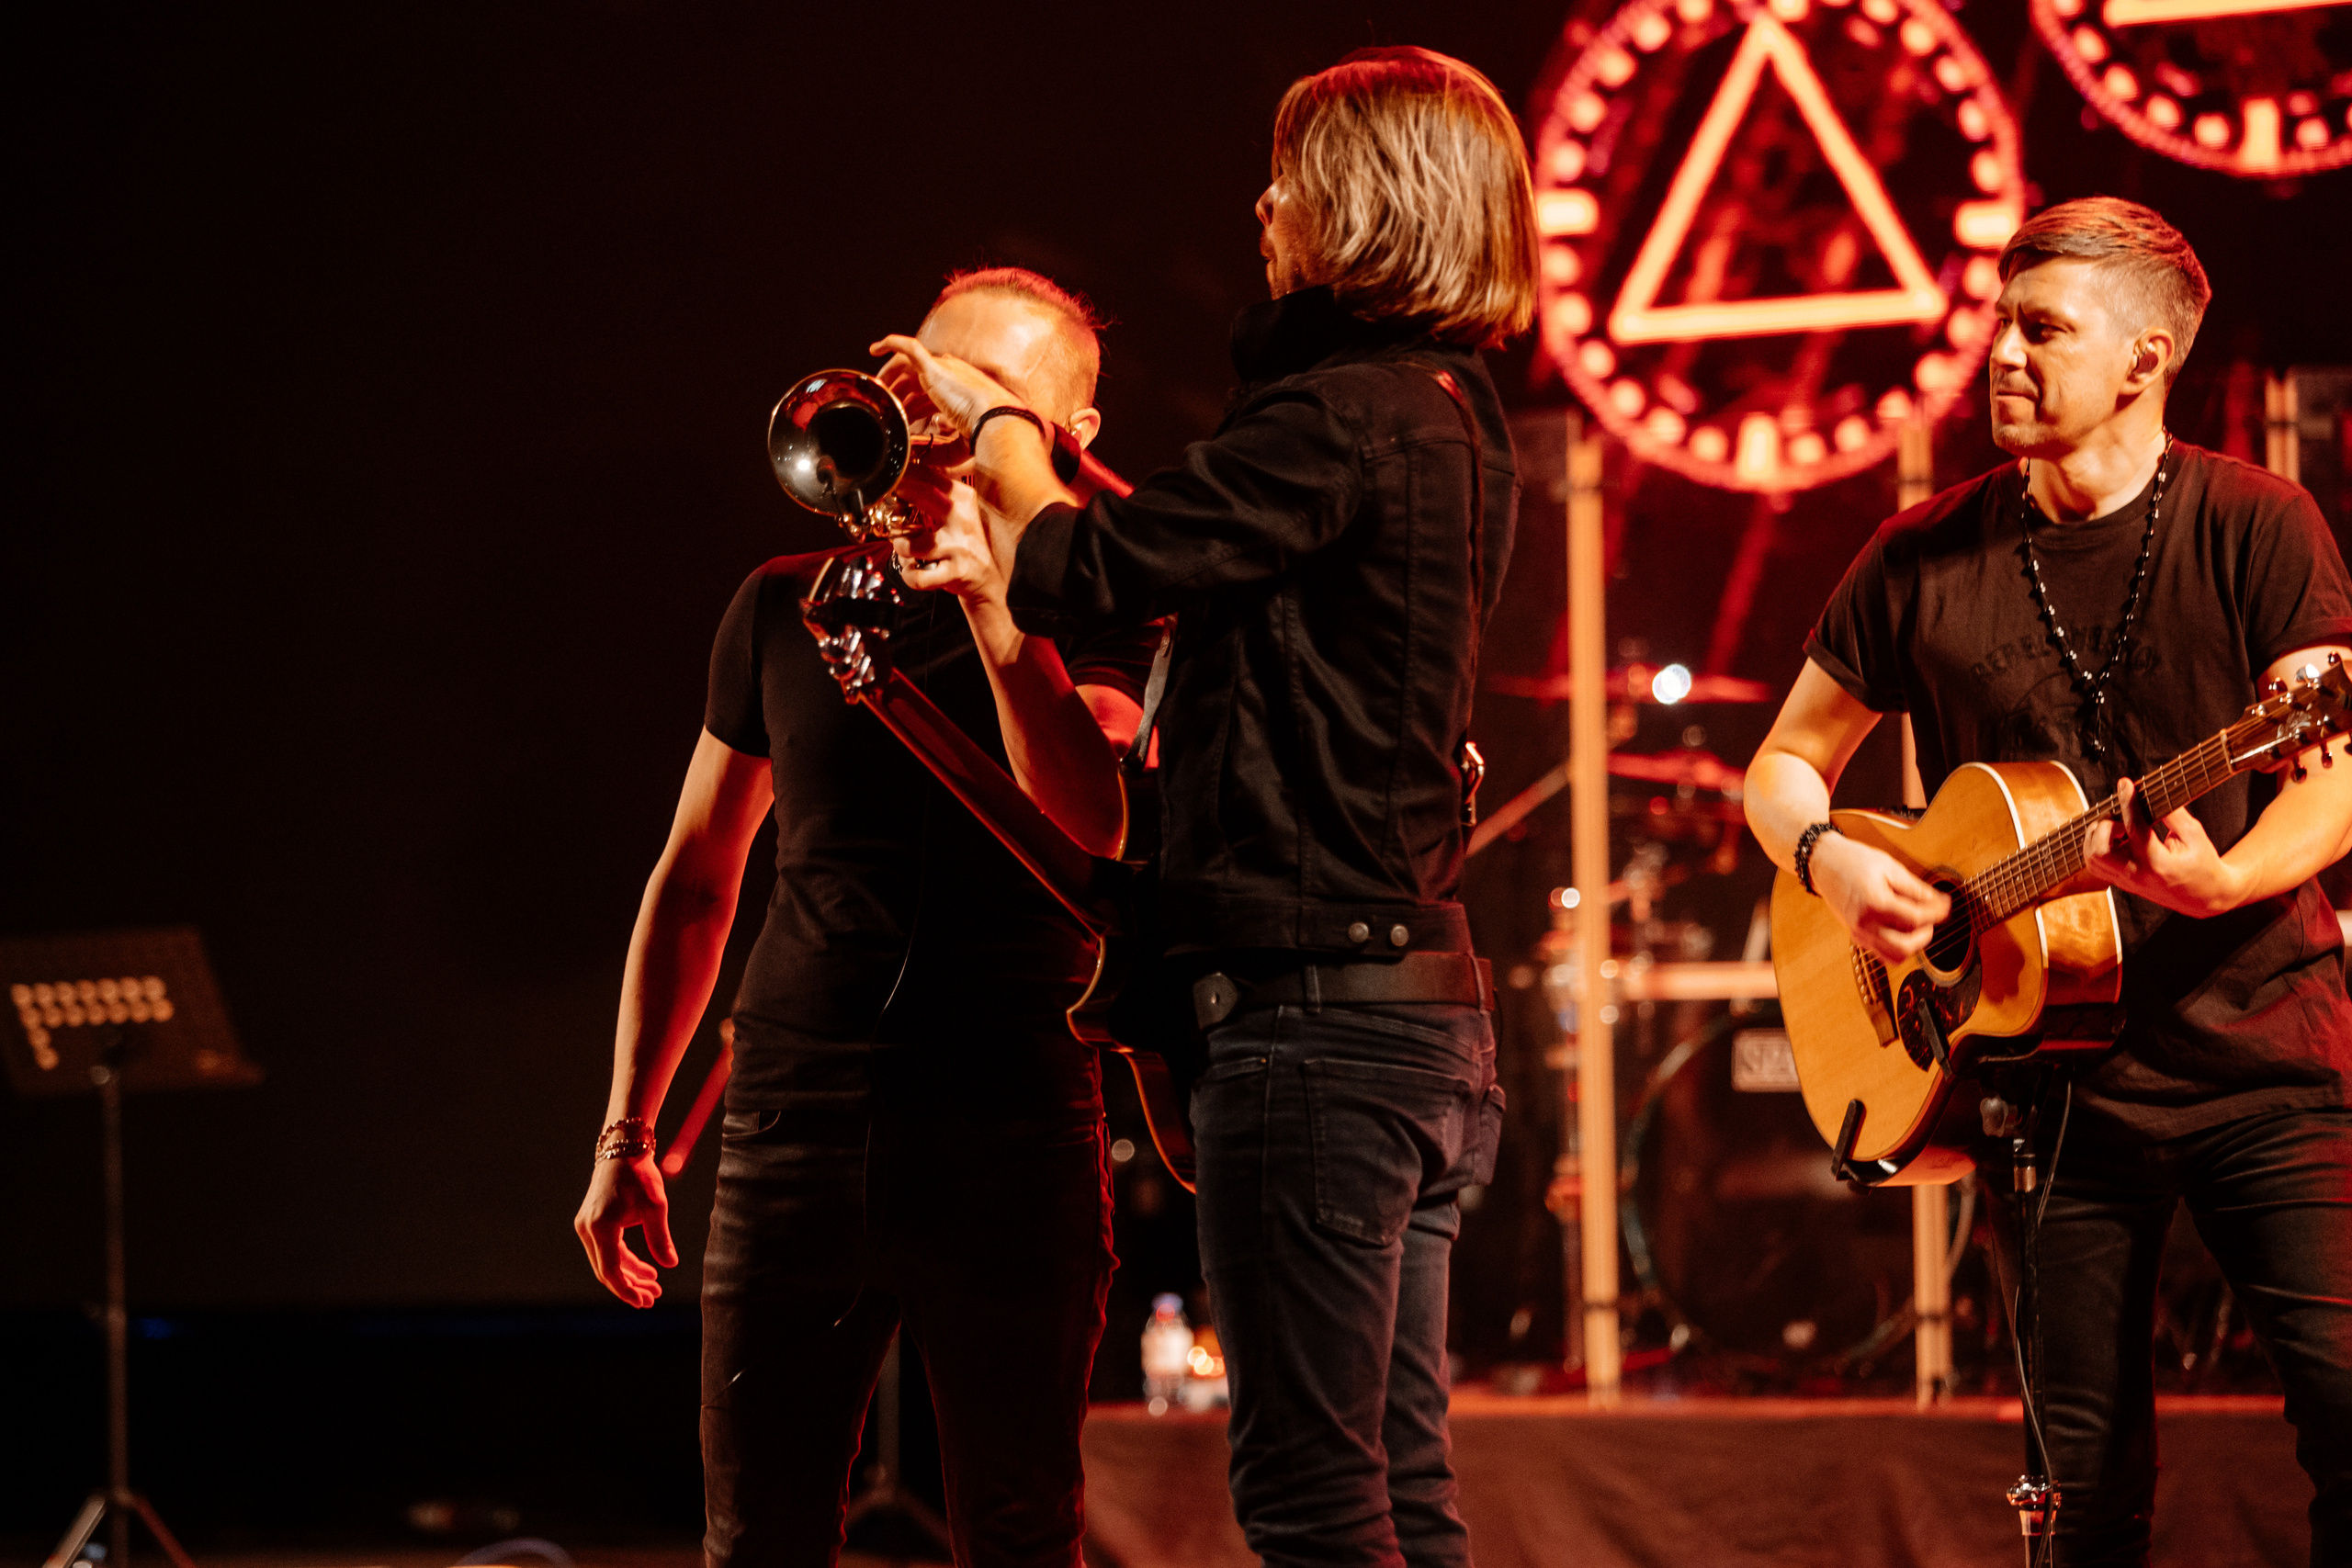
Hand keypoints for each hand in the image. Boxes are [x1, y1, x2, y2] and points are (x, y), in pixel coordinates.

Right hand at [574, 1155, 677, 1308]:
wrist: (623, 1151)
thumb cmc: (640, 1176)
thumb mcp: (655, 1207)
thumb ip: (660, 1238)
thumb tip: (670, 1265)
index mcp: (601, 1227)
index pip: (611, 1270)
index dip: (627, 1290)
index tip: (644, 1302)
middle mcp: (587, 1229)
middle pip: (606, 1270)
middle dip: (630, 1286)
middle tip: (653, 1298)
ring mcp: (586, 1226)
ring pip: (606, 1262)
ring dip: (628, 1275)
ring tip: (653, 1285)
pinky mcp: (590, 1223)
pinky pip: (606, 1250)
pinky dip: (624, 1261)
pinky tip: (645, 1269)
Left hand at [870, 334, 1026, 445]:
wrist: (995, 420)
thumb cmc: (984, 434)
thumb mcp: (959, 446)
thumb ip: (941, 450)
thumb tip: (921, 457)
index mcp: (962, 390)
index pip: (932, 391)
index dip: (914, 403)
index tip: (904, 417)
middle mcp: (954, 375)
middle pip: (918, 377)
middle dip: (899, 389)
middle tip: (884, 403)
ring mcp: (944, 368)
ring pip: (908, 364)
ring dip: (891, 375)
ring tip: (877, 387)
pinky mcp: (934, 366)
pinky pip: (908, 347)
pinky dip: (892, 343)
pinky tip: (875, 349)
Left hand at [891, 474, 1010, 602]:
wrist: (987, 577)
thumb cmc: (962, 542)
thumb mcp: (956, 512)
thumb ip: (933, 494)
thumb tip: (899, 481)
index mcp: (962, 498)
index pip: (928, 474)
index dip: (903, 476)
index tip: (890, 481)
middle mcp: (961, 517)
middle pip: (922, 493)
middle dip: (899, 495)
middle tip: (889, 505)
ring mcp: (958, 546)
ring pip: (911, 543)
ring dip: (901, 546)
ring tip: (904, 548)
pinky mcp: (954, 572)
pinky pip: (917, 576)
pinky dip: (909, 575)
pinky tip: (913, 569)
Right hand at [1809, 832, 1951, 963]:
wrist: (1824, 864)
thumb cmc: (1854, 861)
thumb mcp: (1889, 867)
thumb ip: (1915, 888)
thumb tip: (1938, 902)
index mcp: (1874, 903)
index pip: (1915, 918)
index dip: (1937, 913)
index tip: (1946, 905)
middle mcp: (1864, 923)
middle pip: (1906, 945)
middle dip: (1926, 934)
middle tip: (1932, 918)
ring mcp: (1858, 933)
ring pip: (1895, 956)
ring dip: (1912, 945)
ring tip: (1917, 926)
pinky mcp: (1856, 937)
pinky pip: (1883, 954)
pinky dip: (1897, 947)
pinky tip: (1902, 931)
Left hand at [2084, 776, 2243, 916]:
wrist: (2203, 897)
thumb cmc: (2202, 863)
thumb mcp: (2195, 836)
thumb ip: (2173, 815)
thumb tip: (2150, 792)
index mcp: (2159, 864)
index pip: (2136, 829)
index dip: (2128, 803)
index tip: (2125, 784)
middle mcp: (2137, 875)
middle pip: (2100, 851)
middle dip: (2104, 826)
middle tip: (2121, 819)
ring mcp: (2126, 881)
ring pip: (2092, 858)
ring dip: (2097, 836)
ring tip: (2117, 828)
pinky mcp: (2120, 882)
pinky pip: (2095, 864)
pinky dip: (2096, 846)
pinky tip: (2116, 838)